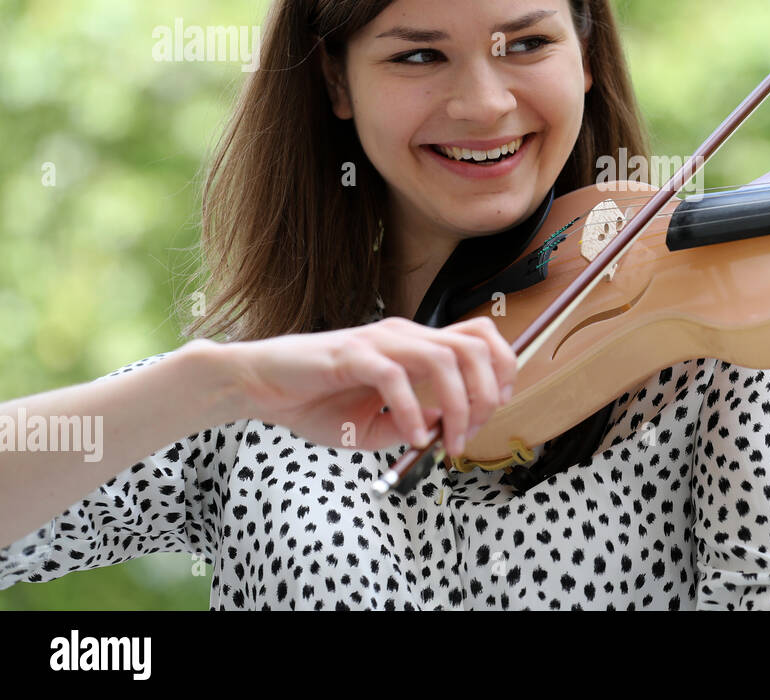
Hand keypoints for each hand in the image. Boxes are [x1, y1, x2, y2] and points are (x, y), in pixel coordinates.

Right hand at [221, 316, 516, 453]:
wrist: (261, 388)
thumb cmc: (316, 402)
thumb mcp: (375, 427)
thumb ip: (413, 425)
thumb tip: (445, 429)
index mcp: (415, 344)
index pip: (479, 337)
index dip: (501, 370)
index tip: (494, 410)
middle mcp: (404, 335)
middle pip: (474, 346)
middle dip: (487, 393)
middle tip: (470, 434)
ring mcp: (379, 341)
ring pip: (443, 358)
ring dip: (457, 405)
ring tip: (447, 442)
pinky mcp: (352, 354)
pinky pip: (396, 377)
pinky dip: (412, 410)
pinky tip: (410, 438)